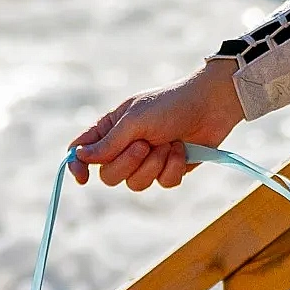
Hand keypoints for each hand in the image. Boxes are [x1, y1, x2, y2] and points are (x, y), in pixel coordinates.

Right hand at [68, 59, 244, 191]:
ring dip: (154, 165)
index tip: (82, 178)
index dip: (78, 165)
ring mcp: (147, 160)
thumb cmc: (170, 104)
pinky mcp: (168, 169)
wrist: (211, 105)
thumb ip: (109, 142)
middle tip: (145, 145)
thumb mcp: (135, 120)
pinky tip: (181, 150)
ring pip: (136, 184)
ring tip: (168, 144)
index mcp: (111, 128)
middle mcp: (125, 146)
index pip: (83, 150)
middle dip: (128, 163)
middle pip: (109, 175)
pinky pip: (162, 184)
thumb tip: (80, 156)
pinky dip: (172, 168)